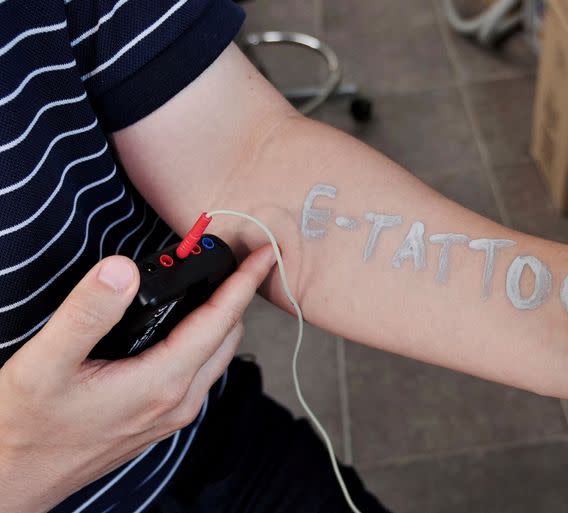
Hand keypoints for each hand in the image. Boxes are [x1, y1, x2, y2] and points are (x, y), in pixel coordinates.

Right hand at [0, 247, 275, 512]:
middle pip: (228, 336)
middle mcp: (178, 401)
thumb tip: (124, 270)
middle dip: (239, 294)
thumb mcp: (44, 364)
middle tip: (239, 257)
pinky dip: (207, 338)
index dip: (244, 281)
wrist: (13, 479)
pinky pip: (200, 370)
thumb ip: (87, 313)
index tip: (265, 253)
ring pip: (217, 354)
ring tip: (220, 280)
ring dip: (225, 316)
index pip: (220, 320)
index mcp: (161, 383)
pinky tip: (189, 321)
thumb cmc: (24, 427)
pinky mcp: (161, 417)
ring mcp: (172, 413)